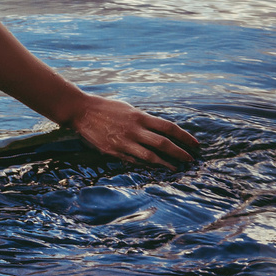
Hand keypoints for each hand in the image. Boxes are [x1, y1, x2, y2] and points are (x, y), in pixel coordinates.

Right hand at [63, 96, 199, 170]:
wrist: (80, 111)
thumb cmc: (106, 108)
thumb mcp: (128, 109)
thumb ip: (143, 120)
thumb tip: (159, 131)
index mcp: (139, 116)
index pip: (169, 127)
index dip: (184, 136)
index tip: (195, 144)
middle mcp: (134, 129)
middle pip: (163, 143)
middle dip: (180, 153)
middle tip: (190, 159)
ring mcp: (123, 142)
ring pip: (150, 156)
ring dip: (165, 164)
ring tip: (175, 168)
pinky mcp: (113, 151)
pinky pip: (134, 160)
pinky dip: (146, 165)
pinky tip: (153, 167)